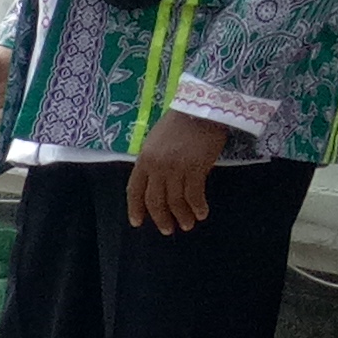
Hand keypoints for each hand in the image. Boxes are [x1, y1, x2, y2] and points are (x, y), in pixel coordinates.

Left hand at [128, 110, 231, 234]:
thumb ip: (154, 162)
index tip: (137, 223)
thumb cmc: (180, 122)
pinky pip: (194, 195)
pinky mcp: (196, 168)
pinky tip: (202, 213)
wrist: (202, 108)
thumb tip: (159, 185)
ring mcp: (176, 168)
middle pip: (155, 200)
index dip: (135, 209)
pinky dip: (198, 207)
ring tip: (187, 225)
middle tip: (167, 230)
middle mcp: (157, 166)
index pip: (134, 190)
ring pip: (175, 201)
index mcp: (143, 159)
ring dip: (182, 216)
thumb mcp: (157, 141)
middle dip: (161, 218)